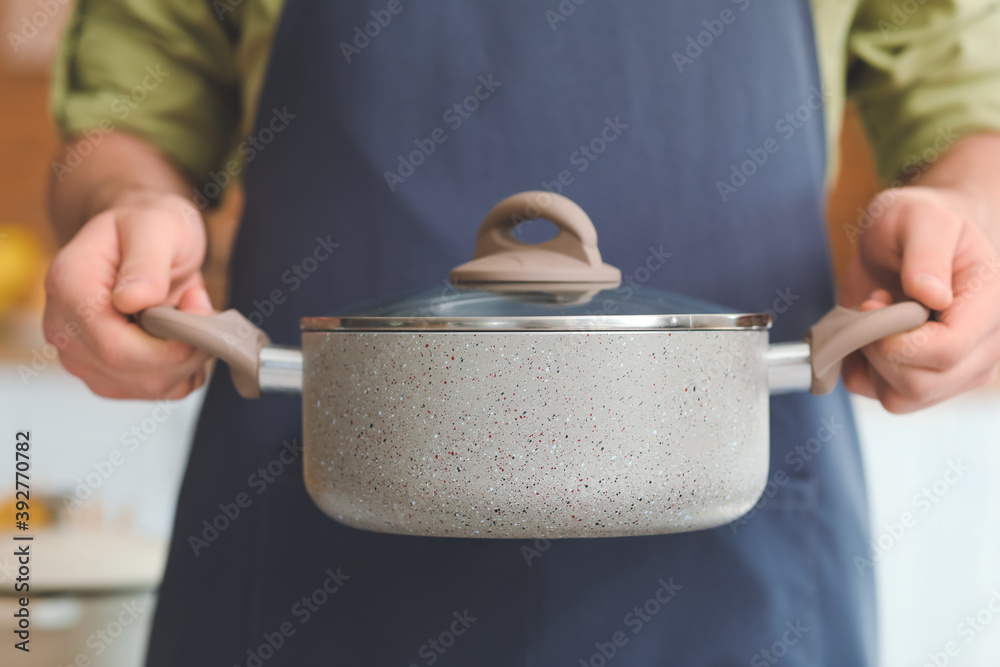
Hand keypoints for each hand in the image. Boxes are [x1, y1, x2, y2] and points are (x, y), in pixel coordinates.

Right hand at [43, 192, 213, 398]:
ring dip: (186, 360)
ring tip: (188, 315)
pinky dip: (182, 371)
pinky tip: (182, 338)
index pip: (116, 348)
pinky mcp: (106, 373)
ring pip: (147, 388)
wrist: (141, 237)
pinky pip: (155, 391)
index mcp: (70, 286)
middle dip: (184, 351)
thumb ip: (146, 262)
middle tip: (201, 310)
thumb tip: (133, 300)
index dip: (169, 345)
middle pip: (132, 373)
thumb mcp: (157, 225)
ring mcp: (82, 356)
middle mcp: (65, 328)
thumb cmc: (147, 224)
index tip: (199, 311)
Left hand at [840, 185, 999, 412]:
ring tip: (878, 320)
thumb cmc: (922, 222)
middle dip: (880, 348)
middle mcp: (985, 345)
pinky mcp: (932, 381)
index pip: (948, 349)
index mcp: (992, 304)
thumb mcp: (920, 217)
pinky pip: (886, 397)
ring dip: (873, 363)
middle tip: (876, 305)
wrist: (915, 237)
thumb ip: (926, 251)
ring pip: (904, 399)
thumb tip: (932, 295)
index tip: (877, 301)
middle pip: (922, 382)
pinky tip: (874, 338)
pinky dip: (867, 373)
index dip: (897, 336)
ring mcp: (959, 369)